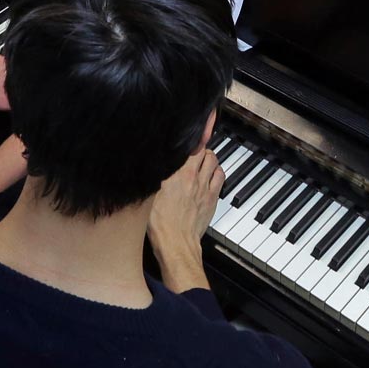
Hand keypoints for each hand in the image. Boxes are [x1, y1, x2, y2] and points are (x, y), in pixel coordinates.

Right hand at [147, 147, 223, 291]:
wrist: (175, 244)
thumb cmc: (158, 223)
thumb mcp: (148, 193)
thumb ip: (152, 174)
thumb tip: (149, 159)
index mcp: (176, 173)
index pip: (190, 144)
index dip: (195, 133)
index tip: (198, 123)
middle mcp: (193, 176)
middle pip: (204, 151)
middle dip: (199, 147)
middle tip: (193, 148)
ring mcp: (204, 187)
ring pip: (214, 161)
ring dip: (209, 158)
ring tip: (201, 160)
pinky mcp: (212, 199)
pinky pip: (220, 177)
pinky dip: (217, 172)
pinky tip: (210, 174)